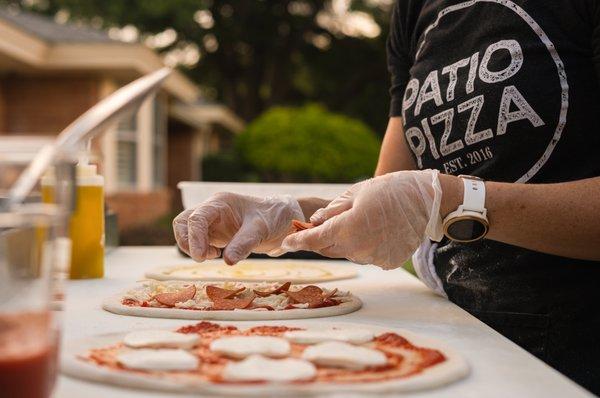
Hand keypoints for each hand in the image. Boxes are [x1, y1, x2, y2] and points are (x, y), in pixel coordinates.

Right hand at [173, 192, 303, 264]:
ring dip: (192, 246)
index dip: (194, 238)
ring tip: (213, 255)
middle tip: (204, 258)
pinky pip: (197, 241)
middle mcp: (212, 210)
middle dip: (187, 241)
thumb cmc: (274, 217)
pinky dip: (200, 250)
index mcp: (221, 203)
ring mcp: (212, 222)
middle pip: (183, 222)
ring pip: (186, 231)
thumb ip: (245, 243)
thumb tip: (227, 261)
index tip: (201, 257)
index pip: (197, 218)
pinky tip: (218, 254)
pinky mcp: (215, 233)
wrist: (284, 220)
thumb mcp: (262, 229)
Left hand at [281, 170, 443, 268]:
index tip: (287, 242)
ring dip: (346, 241)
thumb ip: (331, 210)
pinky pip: (367, 255)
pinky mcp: (387, 263)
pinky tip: (378, 230)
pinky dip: (365, 246)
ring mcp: (374, 258)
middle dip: (321, 238)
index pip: (314, 239)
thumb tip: (314, 222)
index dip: (298, 241)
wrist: (425, 200)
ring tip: (363, 221)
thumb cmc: (388, 190)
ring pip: (348, 252)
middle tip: (322, 225)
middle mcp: (359, 248)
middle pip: (329, 248)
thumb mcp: (355, 193)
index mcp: (348, 228)